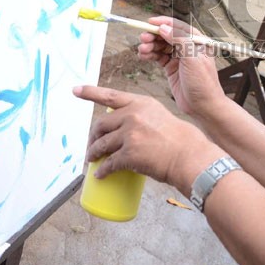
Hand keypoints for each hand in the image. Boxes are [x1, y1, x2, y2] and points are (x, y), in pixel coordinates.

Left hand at [73, 86, 222, 192]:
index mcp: (141, 103)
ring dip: (93, 153)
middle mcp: (133, 115)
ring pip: (101, 144)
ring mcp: (130, 134)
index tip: (75, 90)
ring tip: (91, 160)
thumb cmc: (179, 140)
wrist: (189, 156)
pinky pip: (109, 163)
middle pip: (101, 124)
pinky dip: (102, 171)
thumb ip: (142, 118)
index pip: (110, 96)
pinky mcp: (129, 153)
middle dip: (93, 136)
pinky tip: (100, 175)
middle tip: (92, 146)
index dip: (90, 92)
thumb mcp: (160, 116)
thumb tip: (126, 130)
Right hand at [136, 16, 227, 119]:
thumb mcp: (192, 58)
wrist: (203, 106)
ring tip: (141, 50)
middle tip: (143, 39)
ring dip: (150, 46)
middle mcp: (188, 47)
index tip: (150, 22)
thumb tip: (164, 28)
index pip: (178, 26)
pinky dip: (150, 55)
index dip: (163, 23)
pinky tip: (143, 56)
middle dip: (154, 36)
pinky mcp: (172, 68)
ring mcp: (179, 58)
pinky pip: (158, 57)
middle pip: (167, 35)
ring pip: (161, 46)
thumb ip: (179, 40)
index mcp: (197, 41)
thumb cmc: (203, 82)